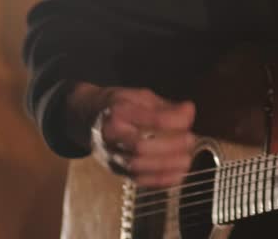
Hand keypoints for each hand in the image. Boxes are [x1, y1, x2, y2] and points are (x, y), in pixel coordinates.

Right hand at [68, 83, 196, 187]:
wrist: (86, 117)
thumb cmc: (119, 105)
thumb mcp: (140, 97)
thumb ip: (164, 106)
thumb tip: (188, 111)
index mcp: (118, 111)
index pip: (148, 119)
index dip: (173, 120)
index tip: (188, 115)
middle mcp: (111, 136)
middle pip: (142, 146)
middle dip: (171, 146)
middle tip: (190, 139)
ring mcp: (111, 155)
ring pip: (138, 166)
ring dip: (167, 165)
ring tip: (187, 159)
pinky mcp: (115, 170)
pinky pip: (137, 180)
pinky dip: (160, 180)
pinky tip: (178, 175)